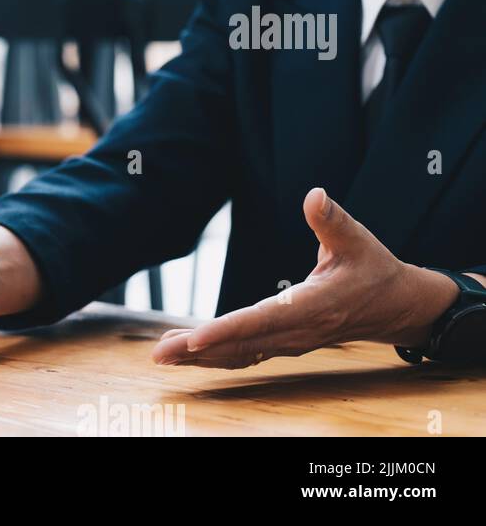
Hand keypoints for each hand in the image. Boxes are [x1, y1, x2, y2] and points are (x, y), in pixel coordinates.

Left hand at [151, 187, 459, 368]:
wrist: (395, 306)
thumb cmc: (373, 268)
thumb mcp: (357, 239)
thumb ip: (332, 220)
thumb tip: (315, 195)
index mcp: (313, 306)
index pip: (261, 320)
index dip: (226, 330)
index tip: (194, 339)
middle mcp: (298, 331)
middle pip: (240, 344)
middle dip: (197, 350)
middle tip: (158, 354)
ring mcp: (290, 342)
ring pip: (238, 354)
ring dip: (199, 358)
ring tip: (162, 355)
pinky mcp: (284, 344)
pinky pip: (244, 354)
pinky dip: (214, 356)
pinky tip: (186, 352)